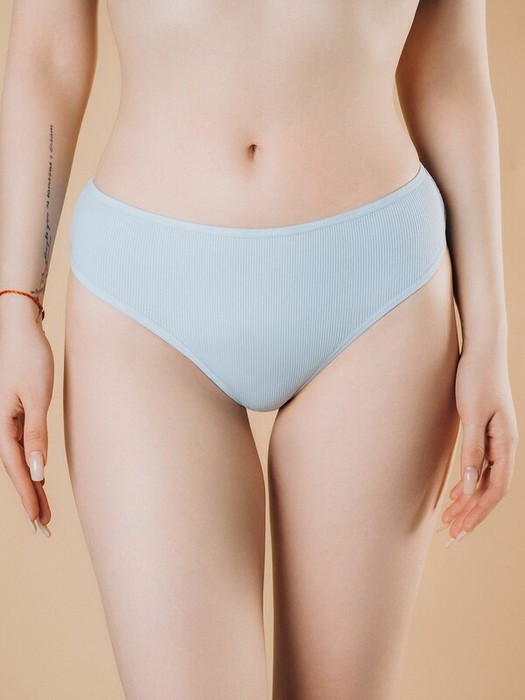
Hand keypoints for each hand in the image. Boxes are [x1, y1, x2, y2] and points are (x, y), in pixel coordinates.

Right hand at [0, 319, 53, 536]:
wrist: (21, 328)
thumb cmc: (28, 357)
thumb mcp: (36, 397)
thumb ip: (35, 434)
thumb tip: (37, 470)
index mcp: (0, 424)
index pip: (16, 468)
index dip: (27, 496)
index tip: (38, 521)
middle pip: (16, 469)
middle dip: (29, 498)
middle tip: (43, 527)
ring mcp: (6, 418)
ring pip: (19, 460)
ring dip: (31, 484)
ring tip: (44, 510)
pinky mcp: (15, 411)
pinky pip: (21, 445)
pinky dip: (30, 464)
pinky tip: (37, 476)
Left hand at [437, 344, 518, 547]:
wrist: (482, 349)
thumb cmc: (476, 377)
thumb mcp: (472, 415)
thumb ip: (472, 452)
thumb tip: (470, 488)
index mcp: (506, 444)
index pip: (495, 490)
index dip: (477, 513)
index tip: (458, 531)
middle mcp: (505, 446)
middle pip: (491, 490)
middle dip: (471, 515)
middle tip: (449, 536)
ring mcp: (497, 440)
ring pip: (485, 481)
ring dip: (468, 502)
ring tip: (449, 521)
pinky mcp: (486, 433)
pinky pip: (481, 467)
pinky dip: (468, 484)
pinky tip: (455, 493)